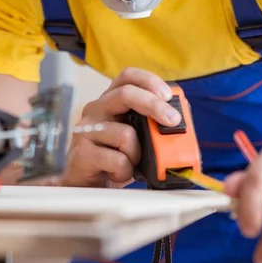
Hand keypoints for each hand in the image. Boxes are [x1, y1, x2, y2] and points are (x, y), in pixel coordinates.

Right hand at [60, 68, 181, 187]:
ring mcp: (86, 130)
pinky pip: (117, 160)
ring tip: (131, 163)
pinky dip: (125, 171)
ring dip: (137, 154)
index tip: (167, 95)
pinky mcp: (82, 153)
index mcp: (111, 101)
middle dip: (154, 105)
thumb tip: (179, 120)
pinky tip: (117, 174)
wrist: (86, 186)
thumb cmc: (114, 158)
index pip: (127, 76)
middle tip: (173, 120)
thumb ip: (151, 124)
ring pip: (125, 134)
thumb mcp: (136, 136)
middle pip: (126, 93)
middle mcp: (96, 109)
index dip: (149, 80)